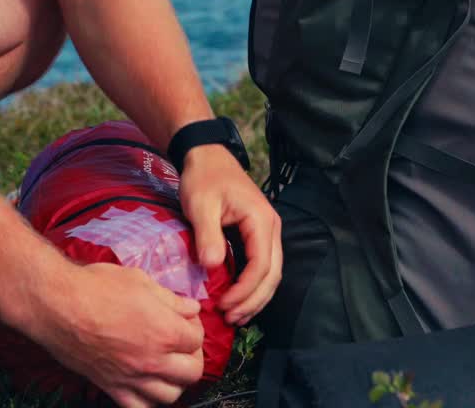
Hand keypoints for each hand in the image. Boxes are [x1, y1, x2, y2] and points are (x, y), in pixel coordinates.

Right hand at [21, 262, 205, 407]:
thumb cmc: (95, 287)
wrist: (57, 304)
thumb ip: (171, 299)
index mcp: (165, 330)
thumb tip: (191, 308)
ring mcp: (132, 377)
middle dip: (192, 355)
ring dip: (175, 380)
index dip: (194, 326)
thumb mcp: (140, 281)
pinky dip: (147, 401)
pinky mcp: (111, 387)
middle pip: (192, 371)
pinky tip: (145, 386)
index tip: (185, 320)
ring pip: (170, 395)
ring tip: (166, 365)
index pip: (197, 338)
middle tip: (181, 343)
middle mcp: (152, 360)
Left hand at [180, 144, 281, 325]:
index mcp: (260, 220)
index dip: (245, 290)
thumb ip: (208, 235)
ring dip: (256, 297)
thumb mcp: (201, 204)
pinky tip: (238, 298)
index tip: (224, 305)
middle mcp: (271, 228)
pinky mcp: (259, 234)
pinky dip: (254, 286)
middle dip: (253, 301)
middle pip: (273, 274)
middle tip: (230, 318)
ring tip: (235, 316)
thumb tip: (213, 267)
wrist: (207, 156)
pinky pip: (263, 265)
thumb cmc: (203, 178)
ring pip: (271, 273)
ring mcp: (268, 231)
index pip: (261, 265)